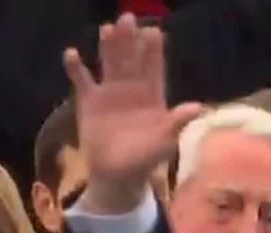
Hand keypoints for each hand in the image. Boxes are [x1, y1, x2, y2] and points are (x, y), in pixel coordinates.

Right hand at [63, 13, 202, 213]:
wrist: (116, 175)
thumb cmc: (144, 159)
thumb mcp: (164, 143)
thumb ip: (177, 123)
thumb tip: (198, 107)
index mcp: (152, 96)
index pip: (153, 67)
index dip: (153, 50)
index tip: (154, 31)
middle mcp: (132, 88)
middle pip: (131, 59)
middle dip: (129, 40)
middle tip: (127, 18)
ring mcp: (110, 93)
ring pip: (109, 64)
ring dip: (108, 47)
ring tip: (107, 29)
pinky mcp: (89, 102)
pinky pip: (82, 81)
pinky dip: (76, 68)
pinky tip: (72, 54)